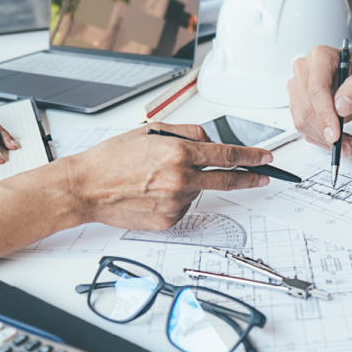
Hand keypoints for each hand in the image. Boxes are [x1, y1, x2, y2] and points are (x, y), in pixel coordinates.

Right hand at [66, 123, 272, 230]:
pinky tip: (155, 192)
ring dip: (193, 183)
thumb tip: (212, 141)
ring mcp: (175, 202)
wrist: (87, 187)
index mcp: (178, 152)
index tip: (264, 158)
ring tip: (160, 178)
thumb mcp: (151, 131)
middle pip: (227, 179)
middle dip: (249, 178)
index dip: (250, 157)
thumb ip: (188, 133)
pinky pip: (185, 206)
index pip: (227, 155)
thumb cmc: (112, 159)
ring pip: (200, 191)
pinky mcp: (168, 220)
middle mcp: (180, 178)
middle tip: (262, 176)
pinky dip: (178, 198)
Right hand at [287, 45, 351, 156]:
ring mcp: (297, 87)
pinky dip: (318, 138)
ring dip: (321, 138)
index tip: (335, 134)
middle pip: (306, 107)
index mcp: (320, 57)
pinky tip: (334, 140)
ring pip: (301, 120)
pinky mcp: (296, 103)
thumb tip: (342, 106)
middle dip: (325, 131)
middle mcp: (304, 69)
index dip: (324, 115)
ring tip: (343, 143)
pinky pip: (303, 127)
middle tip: (343, 144)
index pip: (316, 89)